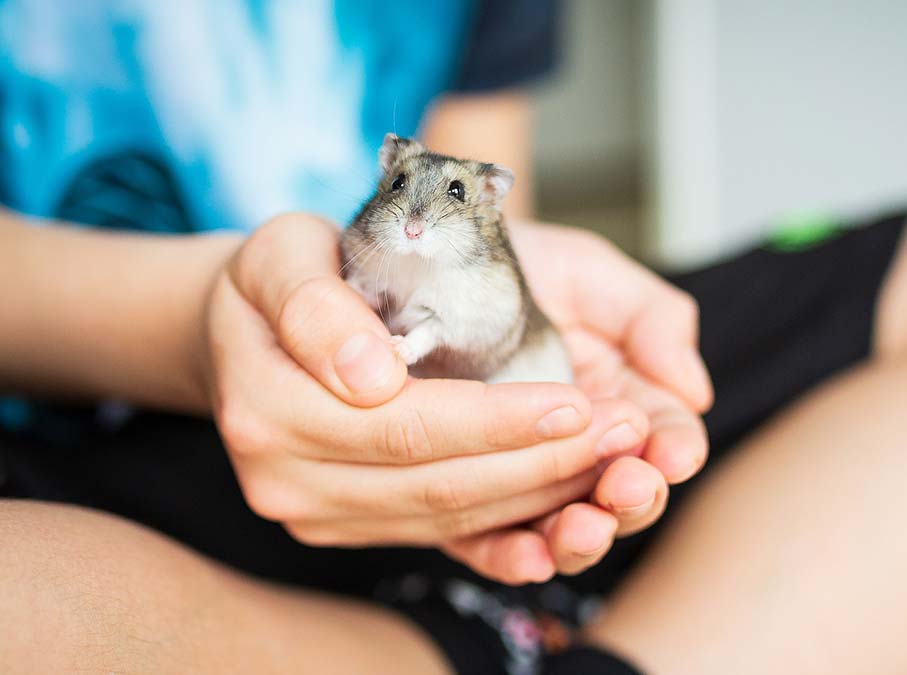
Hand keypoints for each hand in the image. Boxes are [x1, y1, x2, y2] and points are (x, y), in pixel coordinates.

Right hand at [201, 214, 650, 583]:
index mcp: (267, 406)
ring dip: (541, 494)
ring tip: (614, 457)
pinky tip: (569, 491)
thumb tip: (370, 376)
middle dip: (541, 463)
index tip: (577, 402)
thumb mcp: (283, 252)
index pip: (404, 425)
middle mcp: (284, 477)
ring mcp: (315, 513)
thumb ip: (315, 304)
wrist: (250, 328)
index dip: (498, 422)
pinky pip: (444, 533)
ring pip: (450, 518)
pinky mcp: (348, 527)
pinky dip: (513, 516)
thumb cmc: (285, 276)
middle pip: (437, 484)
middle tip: (623, 434)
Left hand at [454, 222, 710, 575]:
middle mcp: (575, 449)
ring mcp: (519, 479)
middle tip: (628, 487)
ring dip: (579, 537)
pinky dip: (509, 558)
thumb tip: (694, 389)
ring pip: (561, 530)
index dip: (674, 450)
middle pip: (621, 497)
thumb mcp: (588, 274)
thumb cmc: (511, 262)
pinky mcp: (458, 498)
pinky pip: (484, 544)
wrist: (417, 261)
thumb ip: (651, 319)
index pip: (664, 439)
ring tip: (582, 526)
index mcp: (621, 399)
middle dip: (632, 500)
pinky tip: (528, 559)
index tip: (672, 454)